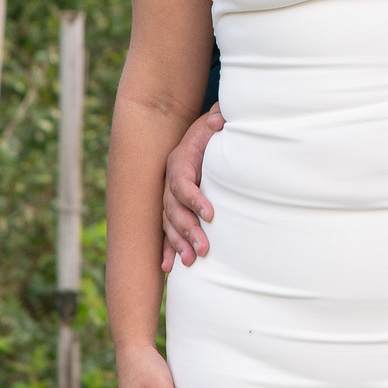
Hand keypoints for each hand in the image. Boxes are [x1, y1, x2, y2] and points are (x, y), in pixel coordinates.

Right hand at [160, 107, 224, 271]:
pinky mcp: (173, 210)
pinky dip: (166, 249)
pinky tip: (168, 267)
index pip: (181, 184)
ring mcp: (169, 198)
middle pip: (173, 210)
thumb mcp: (214, 122)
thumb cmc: (211, 132)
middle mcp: (170, 183)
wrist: (199, 136)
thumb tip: (221, 120)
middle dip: (188, 230)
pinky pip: (165, 232)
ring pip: (168, 225)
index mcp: (179, 162)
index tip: (211, 214)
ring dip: (178, 244)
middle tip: (204, 249)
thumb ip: (218, 119)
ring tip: (191, 261)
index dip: (194, 199)